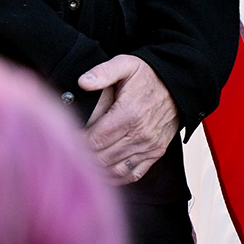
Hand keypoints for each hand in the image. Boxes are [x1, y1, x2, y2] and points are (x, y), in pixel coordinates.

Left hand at [77, 53, 179, 183]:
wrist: (179, 86)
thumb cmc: (149, 75)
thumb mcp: (127, 65)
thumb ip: (103, 72)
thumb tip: (82, 82)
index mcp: (129, 114)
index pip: (95, 138)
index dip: (76, 142)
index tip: (64, 140)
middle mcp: (140, 134)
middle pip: (102, 156)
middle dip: (83, 157)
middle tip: (69, 154)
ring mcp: (149, 145)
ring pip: (115, 168)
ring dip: (97, 170)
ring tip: (82, 165)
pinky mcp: (156, 152)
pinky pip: (133, 173)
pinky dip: (116, 178)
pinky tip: (103, 174)